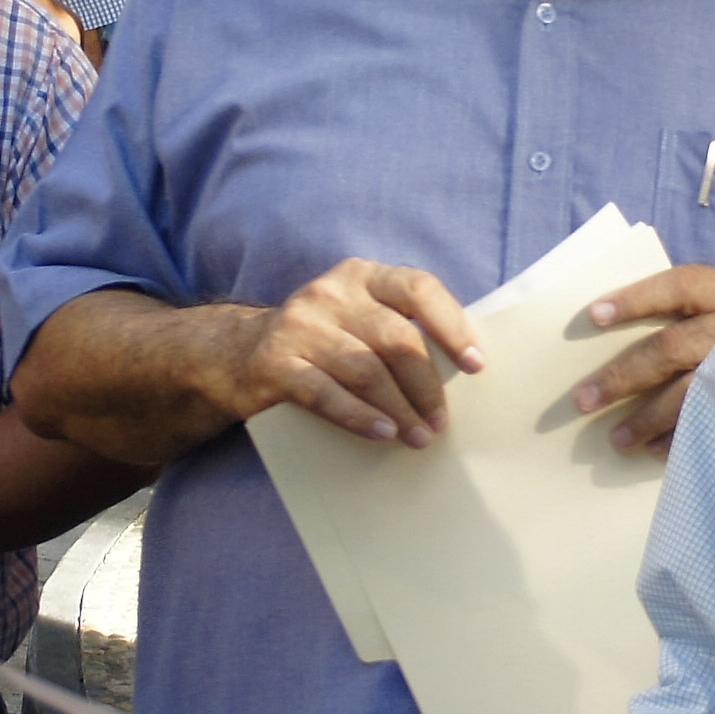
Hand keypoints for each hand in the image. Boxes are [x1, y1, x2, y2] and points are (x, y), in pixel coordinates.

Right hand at [210, 258, 482, 447]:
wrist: (237, 355)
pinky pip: (325, 394)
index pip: (418, 289)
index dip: (452, 326)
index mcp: (363, 275)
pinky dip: (359, 417)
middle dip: (426, 386)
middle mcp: (331, 293)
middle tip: (441, 422)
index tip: (476, 366)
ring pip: (365, 370)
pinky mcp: (275, 361)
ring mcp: (300, 324)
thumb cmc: (323, 343)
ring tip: (419, 438)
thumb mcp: (359, 318)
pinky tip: (382, 435)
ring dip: (399, 410)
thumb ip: (400, 329)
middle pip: (396, 339)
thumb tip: (465, 369)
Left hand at [566, 266, 714, 452]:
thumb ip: (687, 309)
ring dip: (648, 418)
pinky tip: (653, 450)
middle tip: (584, 400)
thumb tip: (612, 334)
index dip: (636, 300)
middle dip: (625, 376)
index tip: (593, 315)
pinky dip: (680, 438)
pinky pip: (714, 423)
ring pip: (691, 393)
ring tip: (616, 438)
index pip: (678, 287)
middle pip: (673, 348)